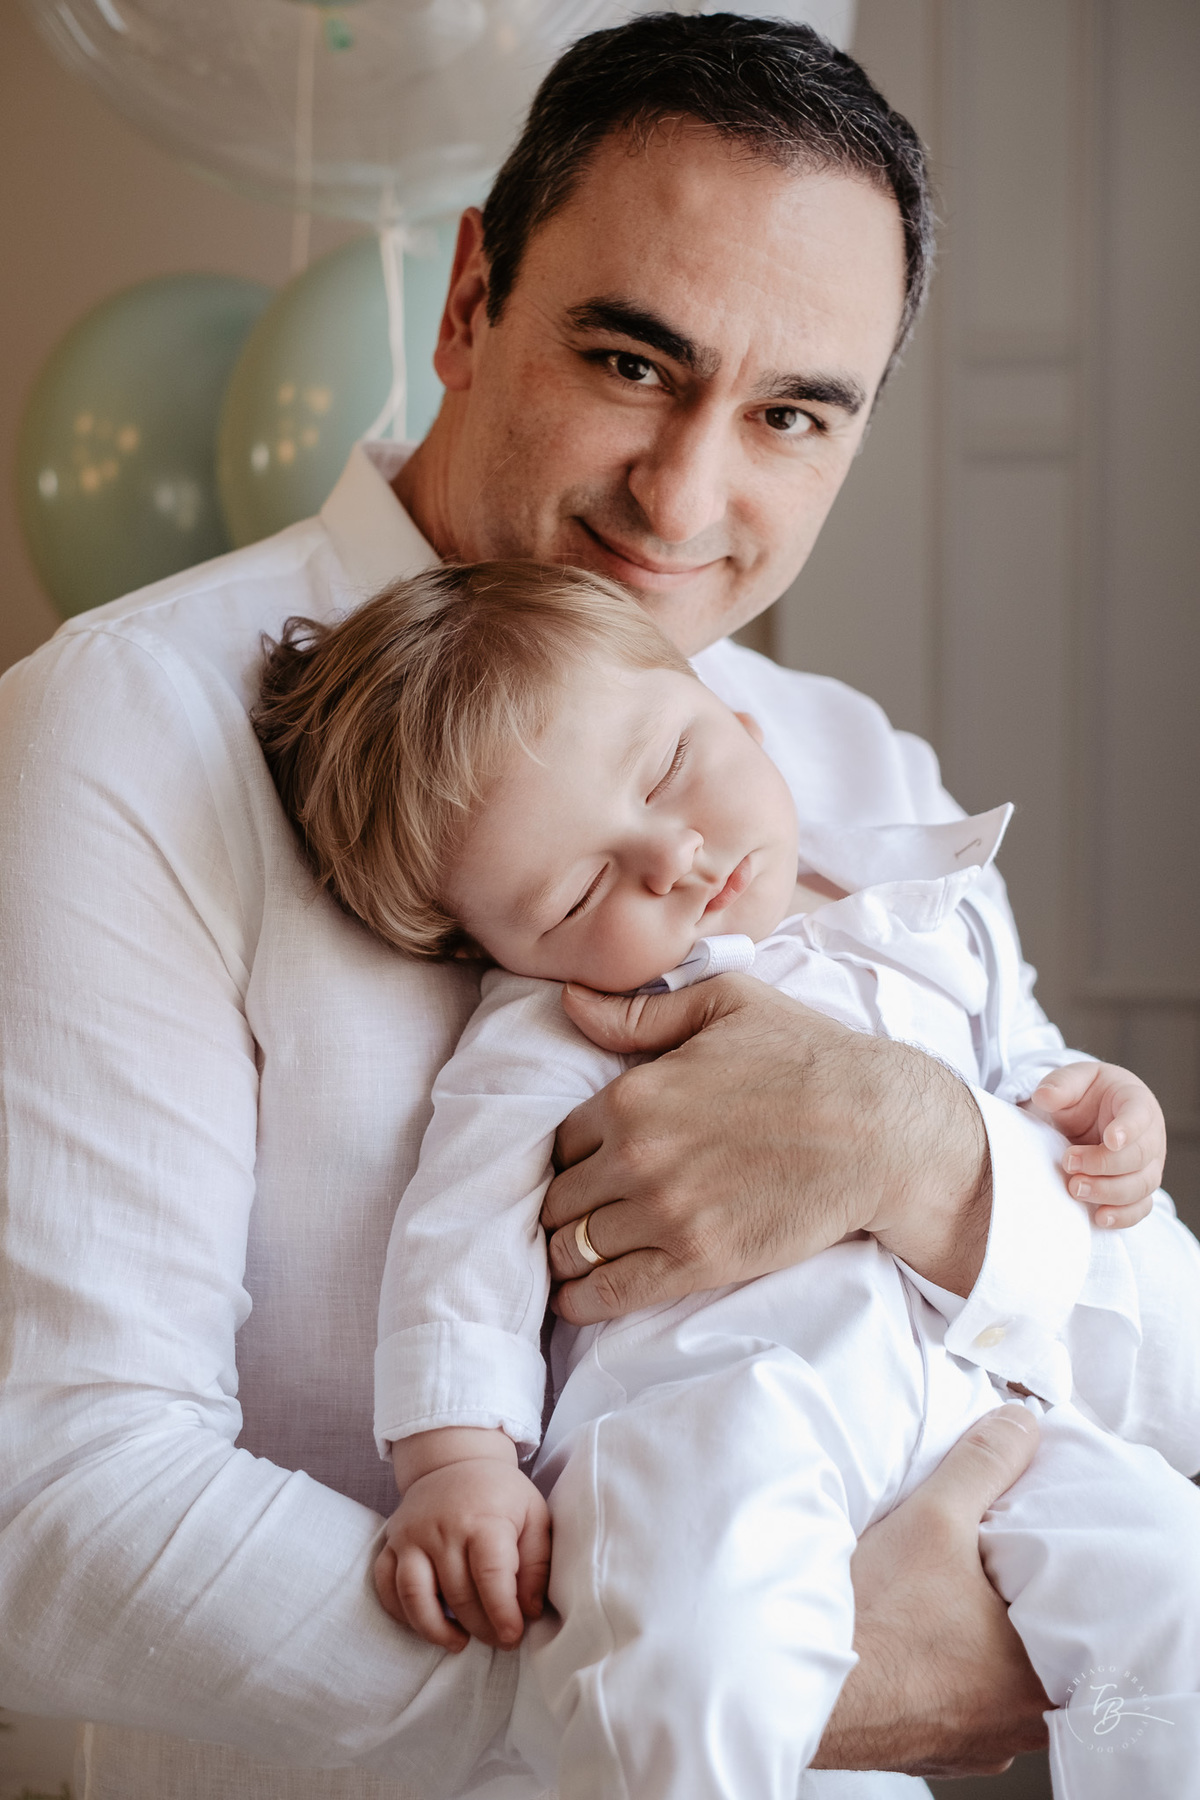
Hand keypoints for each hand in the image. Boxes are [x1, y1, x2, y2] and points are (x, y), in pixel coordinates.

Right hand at [374, 1458, 550, 1651]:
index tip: (512, 1636)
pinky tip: (425, 1624)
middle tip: (498, 1641)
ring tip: (459, 1642)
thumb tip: (529, 1611)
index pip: (490, 1575)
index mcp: (482, 1519)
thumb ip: (536, 1563)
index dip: (502, 1612)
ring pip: (414, 1595)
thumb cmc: (500, 1495)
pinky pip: (385, 1586)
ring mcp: (411, 1535)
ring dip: (435, 1629)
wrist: (455, 1461)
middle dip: (480, 1627)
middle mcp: (442, 1527)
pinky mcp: (391, 1543)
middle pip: (457, 1593)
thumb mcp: (534, 1516)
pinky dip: (401, 1614)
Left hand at [543, 975, 990, 1325]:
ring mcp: (665, 1215)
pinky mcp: (698, 1262)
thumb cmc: (808, 1057)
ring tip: (575, 1254)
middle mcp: (636, 1157)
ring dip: (568, 1252)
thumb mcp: (725, 1003)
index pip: (561, 1139)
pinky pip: (610, 1292)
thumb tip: (570, 1000)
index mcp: (632, 1096)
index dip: (570, 1154)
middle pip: (559, 1197)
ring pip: (574, 1247)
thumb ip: (639, 1012)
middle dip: (563, 1204)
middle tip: (579, 1212)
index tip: (582, 1165)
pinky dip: (581, 1299)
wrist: (879, 1130)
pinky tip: (576, 1298)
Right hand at [812, 1404, 1049, 1775]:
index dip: (1078, 1594)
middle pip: (1051, 1664)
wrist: (791, 1682)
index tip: (1056, 1564)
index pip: (1090, 1635)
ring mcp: (974, 1745)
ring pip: (1006, 1690)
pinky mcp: (933, 1749)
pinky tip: (931, 1641)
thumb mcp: (933, 1519)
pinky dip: (955, 1675)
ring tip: (973, 1603)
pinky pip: (964, 1709)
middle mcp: (1016, 1727)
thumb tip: (1023, 1423)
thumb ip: (985, 1466)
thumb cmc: (872, 1617)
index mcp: (1040, 1680)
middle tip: (1017, 1575)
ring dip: (993, 1651)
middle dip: (1033, 1618)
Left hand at [1027, 1062, 1164, 1228]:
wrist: (1093, 1113)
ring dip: (1109, 1191)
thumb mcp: (1074, 1080)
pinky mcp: (1139, 1189)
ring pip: (1141, 1186)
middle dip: (1105, 1164)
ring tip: (1075, 1188)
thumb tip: (1044, 1096)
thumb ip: (1061, 1084)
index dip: (1128, 1129)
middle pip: (1139, 1156)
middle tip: (1069, 1162)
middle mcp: (1150, 1136)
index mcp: (1136, 1102)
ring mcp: (1148, 1165)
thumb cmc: (1088, 1094)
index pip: (1139, 1115)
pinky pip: (1140, 1207)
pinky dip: (1123, 1216)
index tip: (1111, 1140)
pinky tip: (1099, 1217)